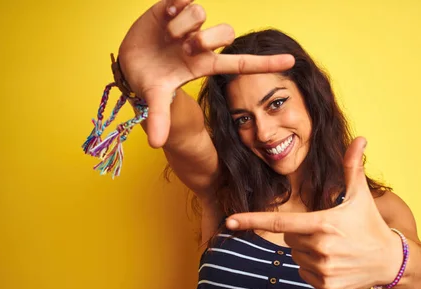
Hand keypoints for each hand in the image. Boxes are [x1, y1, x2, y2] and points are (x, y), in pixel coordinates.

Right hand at [117, 0, 294, 147]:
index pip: (241, 63)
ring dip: (183, 26)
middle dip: (205, 40)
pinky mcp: (172, 7)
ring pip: (200, 13)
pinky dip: (174, 5)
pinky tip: (164, 16)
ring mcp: (189, 25)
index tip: (291, 61)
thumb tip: (155, 144)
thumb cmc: (149, 81)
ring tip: (167, 36)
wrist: (129, 62)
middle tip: (183, 49)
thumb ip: (159, 118)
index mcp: (204, 65)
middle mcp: (201, 44)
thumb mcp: (156, 99)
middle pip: (225, 33)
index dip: (266, 63)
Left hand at [225, 137, 403, 288]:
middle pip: (288, 238)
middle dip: (301, 233)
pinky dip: (314, 269)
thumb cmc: (371, 225)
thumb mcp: (361, 196)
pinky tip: (335, 264)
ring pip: (296, 257)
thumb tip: (359, 139)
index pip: (279, 222)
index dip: (252, 220)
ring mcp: (323, 270)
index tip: (229, 221)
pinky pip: (304, 274)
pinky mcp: (326, 287)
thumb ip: (352, 167)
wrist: (391, 261)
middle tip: (327, 232)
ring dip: (308, 252)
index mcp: (323, 224)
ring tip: (334, 249)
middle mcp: (320, 248)